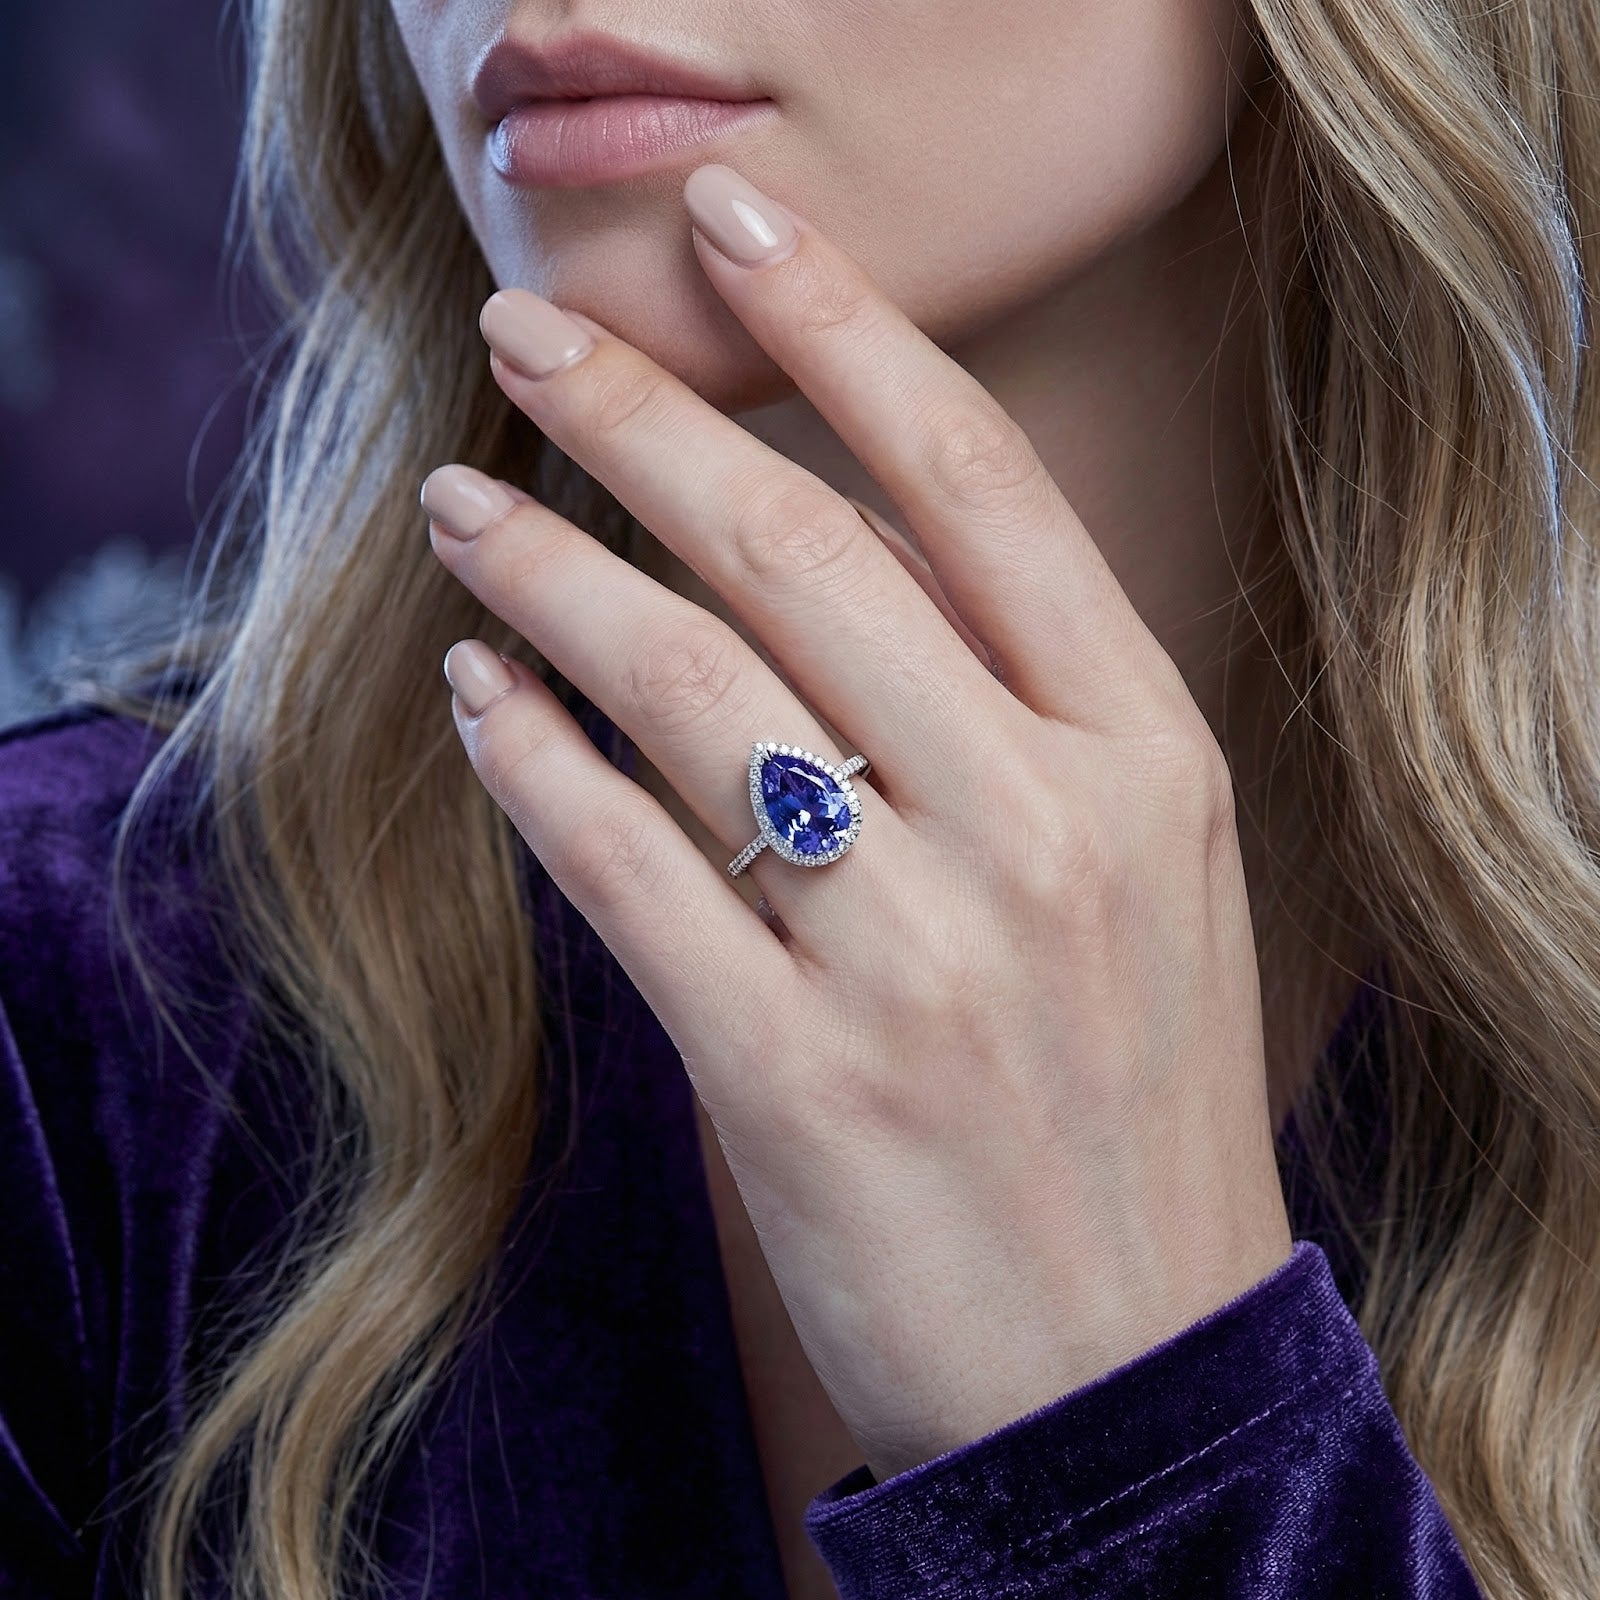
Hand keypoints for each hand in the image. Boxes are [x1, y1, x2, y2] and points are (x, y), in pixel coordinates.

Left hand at [421, 161, 1291, 1483]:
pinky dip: (532, 765)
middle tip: (528, 337)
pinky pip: (626, 868)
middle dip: (635, 413)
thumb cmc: (1129, 1100)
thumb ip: (1018, 714)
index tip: (737, 221)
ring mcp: (918, 955)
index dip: (843, 324)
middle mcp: (1040, 827)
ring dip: (547, 574)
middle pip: (796, 550)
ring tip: (464, 509)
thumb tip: (825, 554)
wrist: (1132, 1365)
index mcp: (1142, 755)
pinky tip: (478, 701)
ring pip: (685, 689)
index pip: (976, 481)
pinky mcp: (795, 1079)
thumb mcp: (1144, 873)